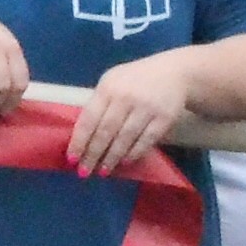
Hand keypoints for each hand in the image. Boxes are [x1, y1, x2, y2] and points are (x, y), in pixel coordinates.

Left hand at [64, 49, 200, 178]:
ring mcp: (146, 108)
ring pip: (125, 138)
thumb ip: (98, 104)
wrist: (174, 73)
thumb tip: (81, 135)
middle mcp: (125, 98)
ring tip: (103, 170)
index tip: (71, 158)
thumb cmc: (134, 80)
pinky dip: (134, 153)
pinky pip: (147, 140)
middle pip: (106, 131)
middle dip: (93, 154)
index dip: (79, 140)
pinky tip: (124, 162)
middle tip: (84, 171)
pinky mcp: (165, 118)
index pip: (89, 118)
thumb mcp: (111, 82)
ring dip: (112, 157)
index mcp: (107, 88)